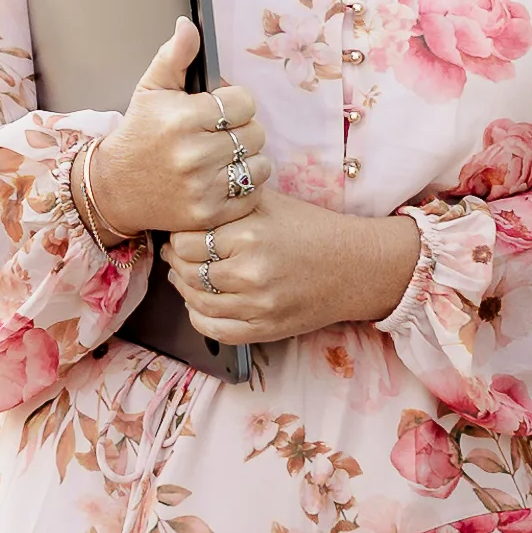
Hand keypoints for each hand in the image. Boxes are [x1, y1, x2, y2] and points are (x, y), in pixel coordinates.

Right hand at [78, 19, 268, 242]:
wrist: (114, 188)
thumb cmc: (137, 135)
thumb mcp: (150, 89)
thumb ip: (175, 55)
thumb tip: (189, 25)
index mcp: (183, 118)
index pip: (244, 102)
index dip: (234, 104)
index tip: (218, 111)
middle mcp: (194, 154)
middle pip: (255, 133)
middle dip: (240, 131)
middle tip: (218, 135)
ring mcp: (203, 187)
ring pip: (259, 164)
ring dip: (246, 160)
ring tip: (222, 158)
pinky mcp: (209, 213)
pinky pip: (252, 194)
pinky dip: (244, 187)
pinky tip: (222, 180)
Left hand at [167, 191, 422, 347]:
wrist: (354, 266)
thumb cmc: (309, 229)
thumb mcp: (269, 202)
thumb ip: (228, 203)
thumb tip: (183, 205)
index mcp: (250, 236)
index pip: (185, 240)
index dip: (178, 235)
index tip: (183, 232)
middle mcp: (251, 273)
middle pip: (187, 271)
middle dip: (177, 261)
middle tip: (179, 253)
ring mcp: (258, 306)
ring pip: (195, 302)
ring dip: (184, 288)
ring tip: (187, 274)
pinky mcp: (265, 330)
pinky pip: (213, 330)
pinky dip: (198, 316)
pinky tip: (201, 302)